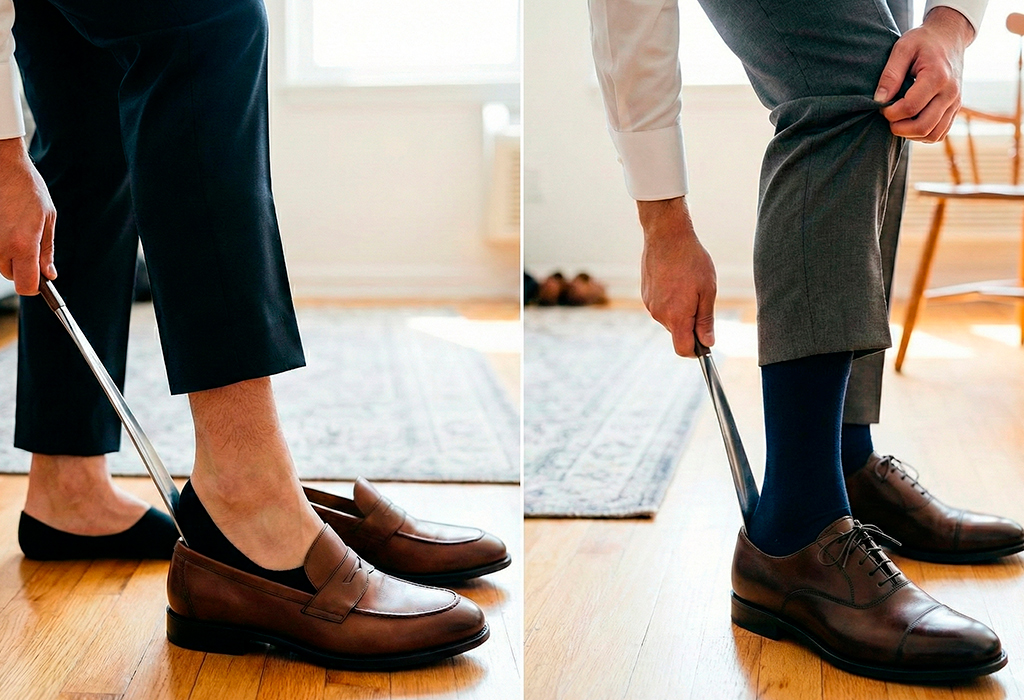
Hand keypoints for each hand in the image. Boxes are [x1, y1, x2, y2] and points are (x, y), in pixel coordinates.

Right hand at [0, 138, 55, 295]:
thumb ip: (47, 250)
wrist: (1, 165)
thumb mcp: (47, 218)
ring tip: (13, 228)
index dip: (34, 286)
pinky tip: (3, 224)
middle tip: (27, 243)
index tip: (39, 280)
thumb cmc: (27, 188)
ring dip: (7, 254)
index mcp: (23, 244)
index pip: (26, 286)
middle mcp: (0, 246)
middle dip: (20, 267)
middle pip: (10, 275)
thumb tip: (49, 274)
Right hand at [637, 196, 715, 357]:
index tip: (706, 342)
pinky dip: (671, 300)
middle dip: (690, 325)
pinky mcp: (645, 294)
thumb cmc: (691, 261)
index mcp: (676, 316)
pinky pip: (661, 307)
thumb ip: (706, 320)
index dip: (696, 351)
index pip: (683, 349)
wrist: (666, 236)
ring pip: (669, 319)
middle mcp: (659, 314)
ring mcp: (650, 304)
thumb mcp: (707, 290)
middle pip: (677, 333)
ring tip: (688, 285)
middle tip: (701, 299)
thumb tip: (708, 343)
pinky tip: (676, 280)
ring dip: (681, 311)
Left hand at [874, 7, 973, 143]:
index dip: (890, 113)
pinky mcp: (955, 109)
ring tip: (898, 120)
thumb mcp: (903, 48)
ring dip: (910, 135)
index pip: (910, 108)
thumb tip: (879, 100)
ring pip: (932, 134)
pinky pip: (939, 133)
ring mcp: (955, 102)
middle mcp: (951, 92)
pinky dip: (922, 135)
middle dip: (898, 128)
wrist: (949, 37)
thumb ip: (890, 74)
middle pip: (922, 126)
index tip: (881, 106)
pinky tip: (909, 123)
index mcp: (937, 76)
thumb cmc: (923, 41)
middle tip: (887, 116)